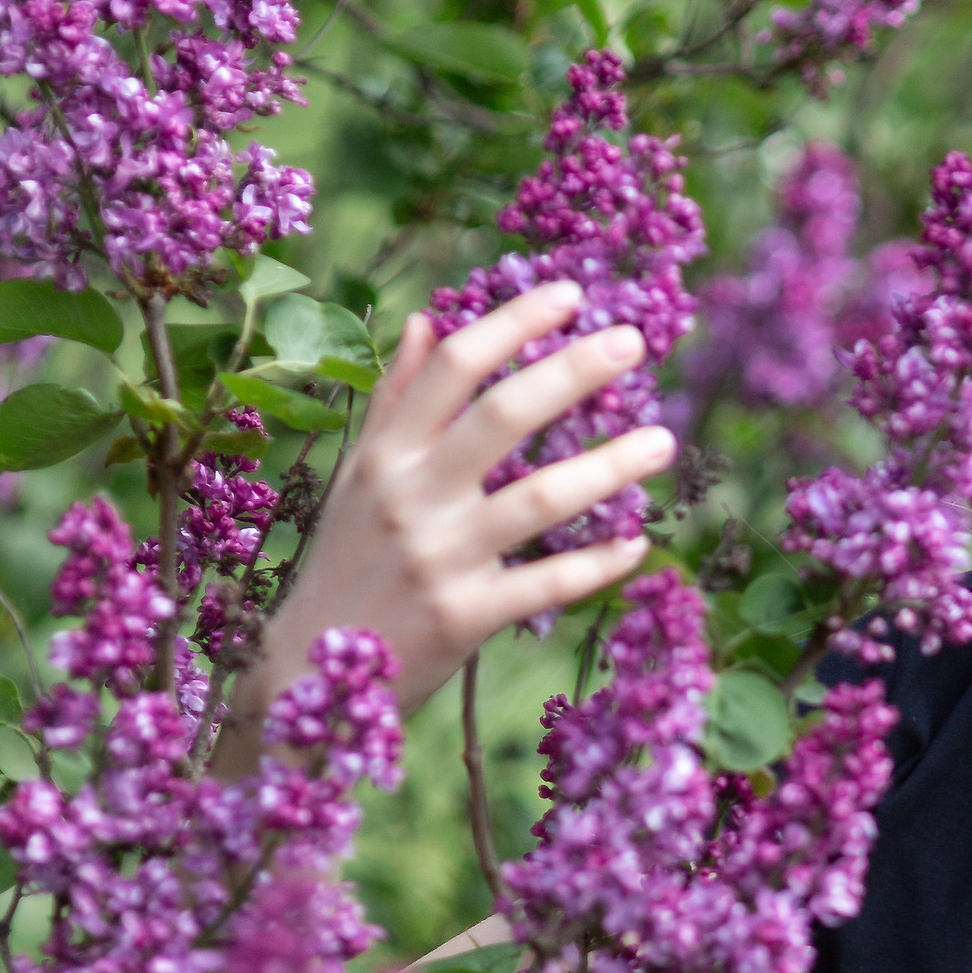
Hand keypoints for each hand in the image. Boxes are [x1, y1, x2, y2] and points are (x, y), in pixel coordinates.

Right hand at [246, 281, 676, 722]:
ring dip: (608, 467)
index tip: (570, 294)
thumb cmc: (345, 567)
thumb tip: (424, 321)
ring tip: (663, 441)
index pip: (452, 367)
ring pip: (538, 499)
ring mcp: (437, 557)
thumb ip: (394, 402)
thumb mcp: (356, 479)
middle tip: (633, 343)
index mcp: (384, 455)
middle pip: (501, 416)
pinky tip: (638, 545)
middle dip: (571, 371)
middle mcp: (409, 496)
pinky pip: (546, 583)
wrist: (308, 678)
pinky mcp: (462, 617)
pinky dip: (597, 565)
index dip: (513, 323)